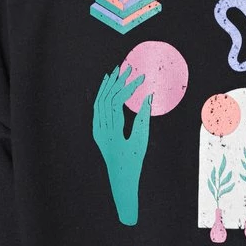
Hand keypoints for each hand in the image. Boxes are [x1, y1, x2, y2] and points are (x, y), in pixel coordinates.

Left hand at [92, 63, 151, 225]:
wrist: (121, 177)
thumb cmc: (134, 160)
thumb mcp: (142, 139)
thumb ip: (143, 117)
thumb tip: (148, 97)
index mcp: (112, 132)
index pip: (118, 101)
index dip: (129, 87)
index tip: (141, 77)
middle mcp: (101, 129)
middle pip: (107, 99)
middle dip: (118, 82)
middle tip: (128, 68)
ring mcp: (97, 130)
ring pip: (99, 102)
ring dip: (107, 86)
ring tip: (115, 72)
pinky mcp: (97, 131)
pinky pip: (97, 109)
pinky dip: (102, 96)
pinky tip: (106, 87)